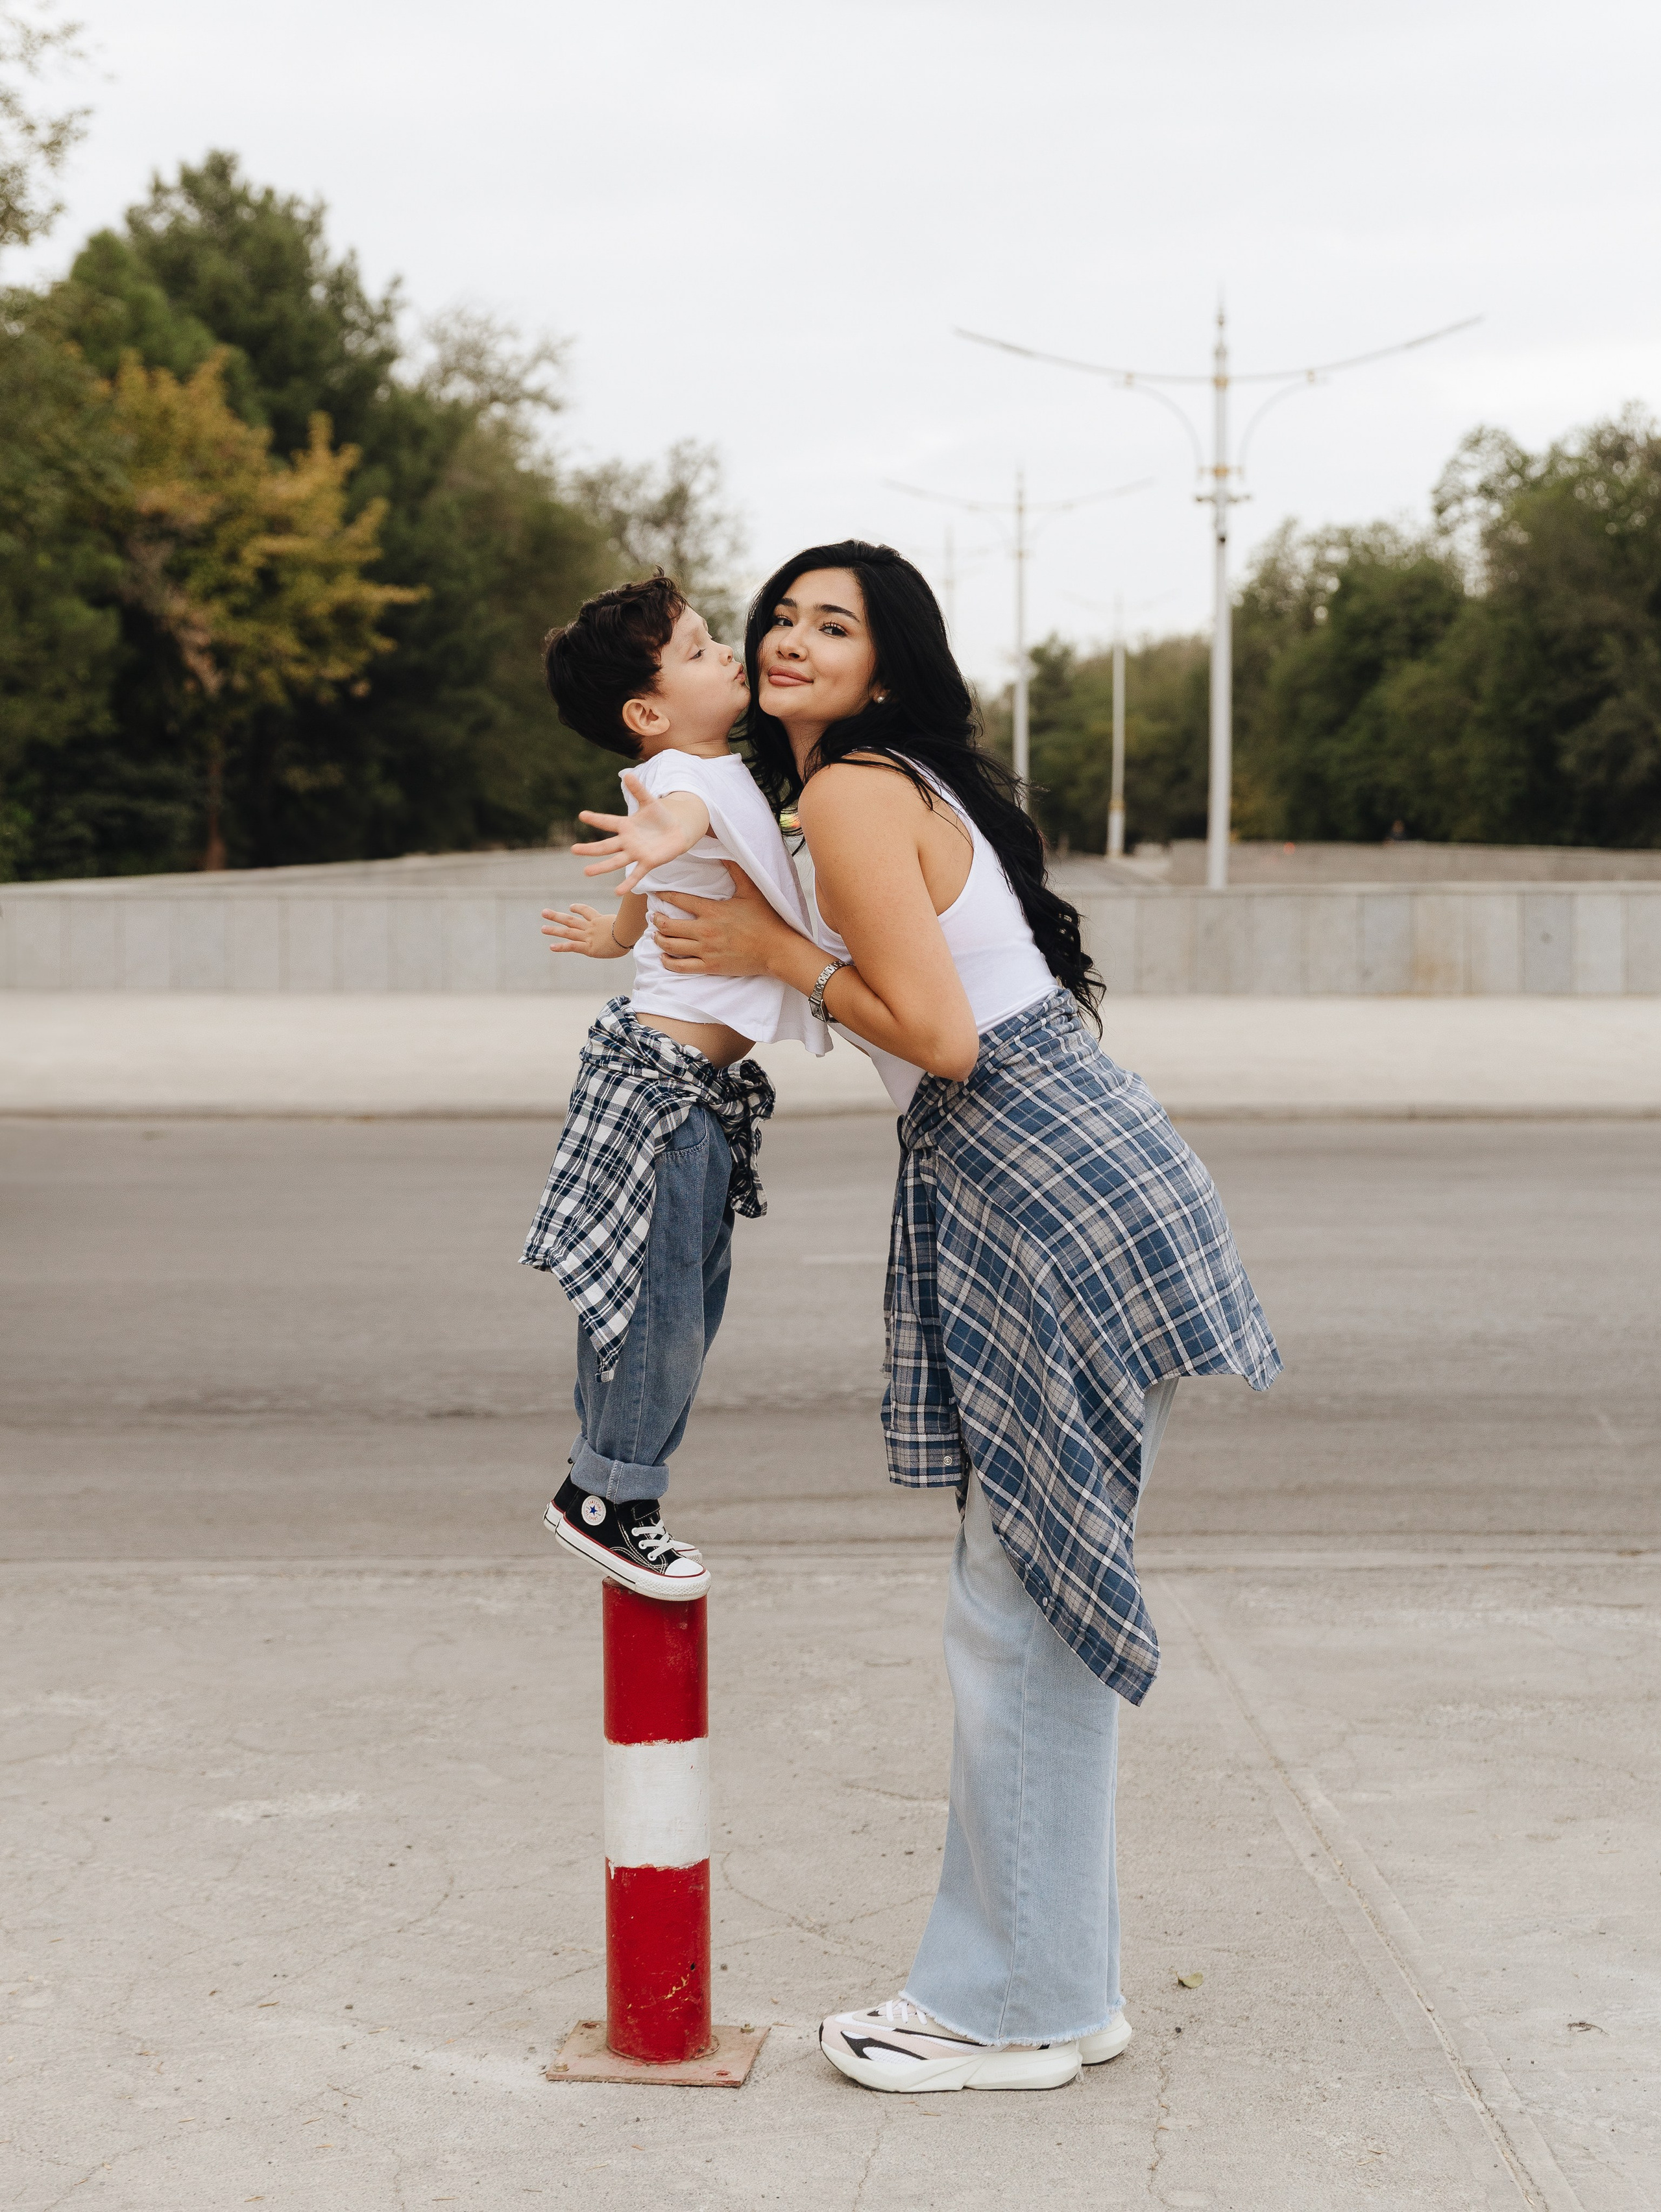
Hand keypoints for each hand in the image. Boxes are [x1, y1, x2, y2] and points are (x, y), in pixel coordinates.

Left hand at [541, 903, 624, 958]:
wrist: (627, 934)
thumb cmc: (632, 928)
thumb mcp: (628, 920)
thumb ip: (627, 918)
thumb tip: (639, 914)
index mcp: (600, 920)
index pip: (586, 911)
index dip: (578, 908)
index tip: (571, 907)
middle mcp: (591, 927)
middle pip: (571, 920)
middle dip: (557, 916)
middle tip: (544, 912)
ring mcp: (588, 937)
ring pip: (568, 931)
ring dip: (554, 930)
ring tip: (542, 928)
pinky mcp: (589, 948)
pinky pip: (572, 946)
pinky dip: (561, 946)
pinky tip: (551, 947)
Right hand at [572, 771, 704, 895]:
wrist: (677, 831)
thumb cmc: (660, 817)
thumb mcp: (650, 802)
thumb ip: (638, 790)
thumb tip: (628, 774)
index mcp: (625, 826)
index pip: (607, 822)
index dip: (596, 819)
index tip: (581, 814)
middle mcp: (627, 841)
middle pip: (605, 846)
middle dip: (590, 849)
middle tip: (573, 849)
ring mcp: (636, 853)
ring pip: (616, 861)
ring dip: (602, 867)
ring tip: (586, 872)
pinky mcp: (647, 862)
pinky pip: (636, 874)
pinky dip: (627, 883)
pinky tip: (617, 891)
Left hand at [652, 865, 799, 977]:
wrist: (777, 950)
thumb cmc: (766, 920)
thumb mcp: (751, 891)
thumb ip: (736, 871)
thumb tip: (724, 852)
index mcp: (712, 911)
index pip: (679, 900)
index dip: (664, 895)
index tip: (655, 893)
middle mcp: (705, 931)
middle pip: (668, 926)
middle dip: (657, 919)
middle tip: (653, 916)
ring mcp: (706, 951)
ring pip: (671, 946)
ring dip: (658, 939)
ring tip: (656, 935)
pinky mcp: (710, 967)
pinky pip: (681, 966)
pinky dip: (668, 961)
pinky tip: (664, 957)